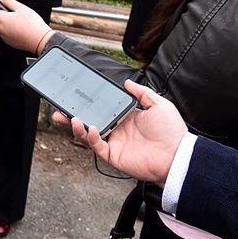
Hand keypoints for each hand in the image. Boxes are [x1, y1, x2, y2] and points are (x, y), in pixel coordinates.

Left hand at [0, 0, 53, 54]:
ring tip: (20, 21)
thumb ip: (8, 1)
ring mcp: (4, 37)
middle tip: (14, 12)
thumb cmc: (32, 25)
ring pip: (2, 26)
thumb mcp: (21, 8)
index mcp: (1, 19)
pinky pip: (7, 33)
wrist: (41, 41)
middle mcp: (0, 29)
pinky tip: (21, 28)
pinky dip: (11, 30)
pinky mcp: (10, 42)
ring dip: (7, 22)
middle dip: (2, 14)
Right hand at [60, 80, 186, 185]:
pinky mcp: (114, 155)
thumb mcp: (159, 104)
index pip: (101, 109)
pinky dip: (89, 137)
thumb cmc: (172, 132)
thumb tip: (128, 83)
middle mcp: (117, 130)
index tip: (76, 96)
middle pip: (89, 122)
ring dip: (76, 127)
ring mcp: (114, 143)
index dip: (88, 104)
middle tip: (60, 110)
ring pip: (88, 135)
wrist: (178, 155)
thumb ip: (142, 93)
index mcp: (125, 118)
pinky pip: (96, 146)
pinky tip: (89, 127)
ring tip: (71, 118)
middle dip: (72, 117)